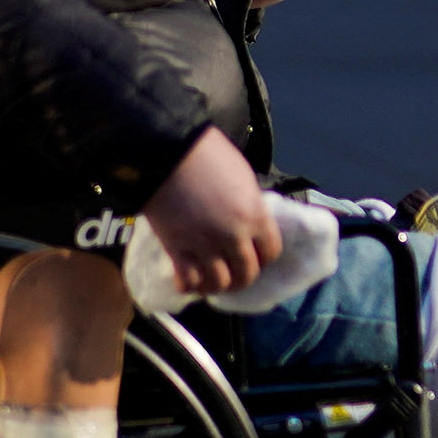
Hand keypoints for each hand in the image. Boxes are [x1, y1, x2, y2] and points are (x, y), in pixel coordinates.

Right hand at [141, 126, 278, 296]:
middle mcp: (234, 236)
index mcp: (255, 215)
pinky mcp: (178, 251)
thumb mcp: (242, 176)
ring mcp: (205, 246)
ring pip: (219, 284)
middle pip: (247, 274)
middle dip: (241, 277)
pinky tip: (187, 280)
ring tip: (210, 281)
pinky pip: (189, 282)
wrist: (166, 152)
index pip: (271, 252)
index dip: (264, 257)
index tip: (255, 256)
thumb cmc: (206, 154)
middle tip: (233, 273)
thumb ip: (249, 204)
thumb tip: (249, 218)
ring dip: (216, 286)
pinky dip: (189, 286)